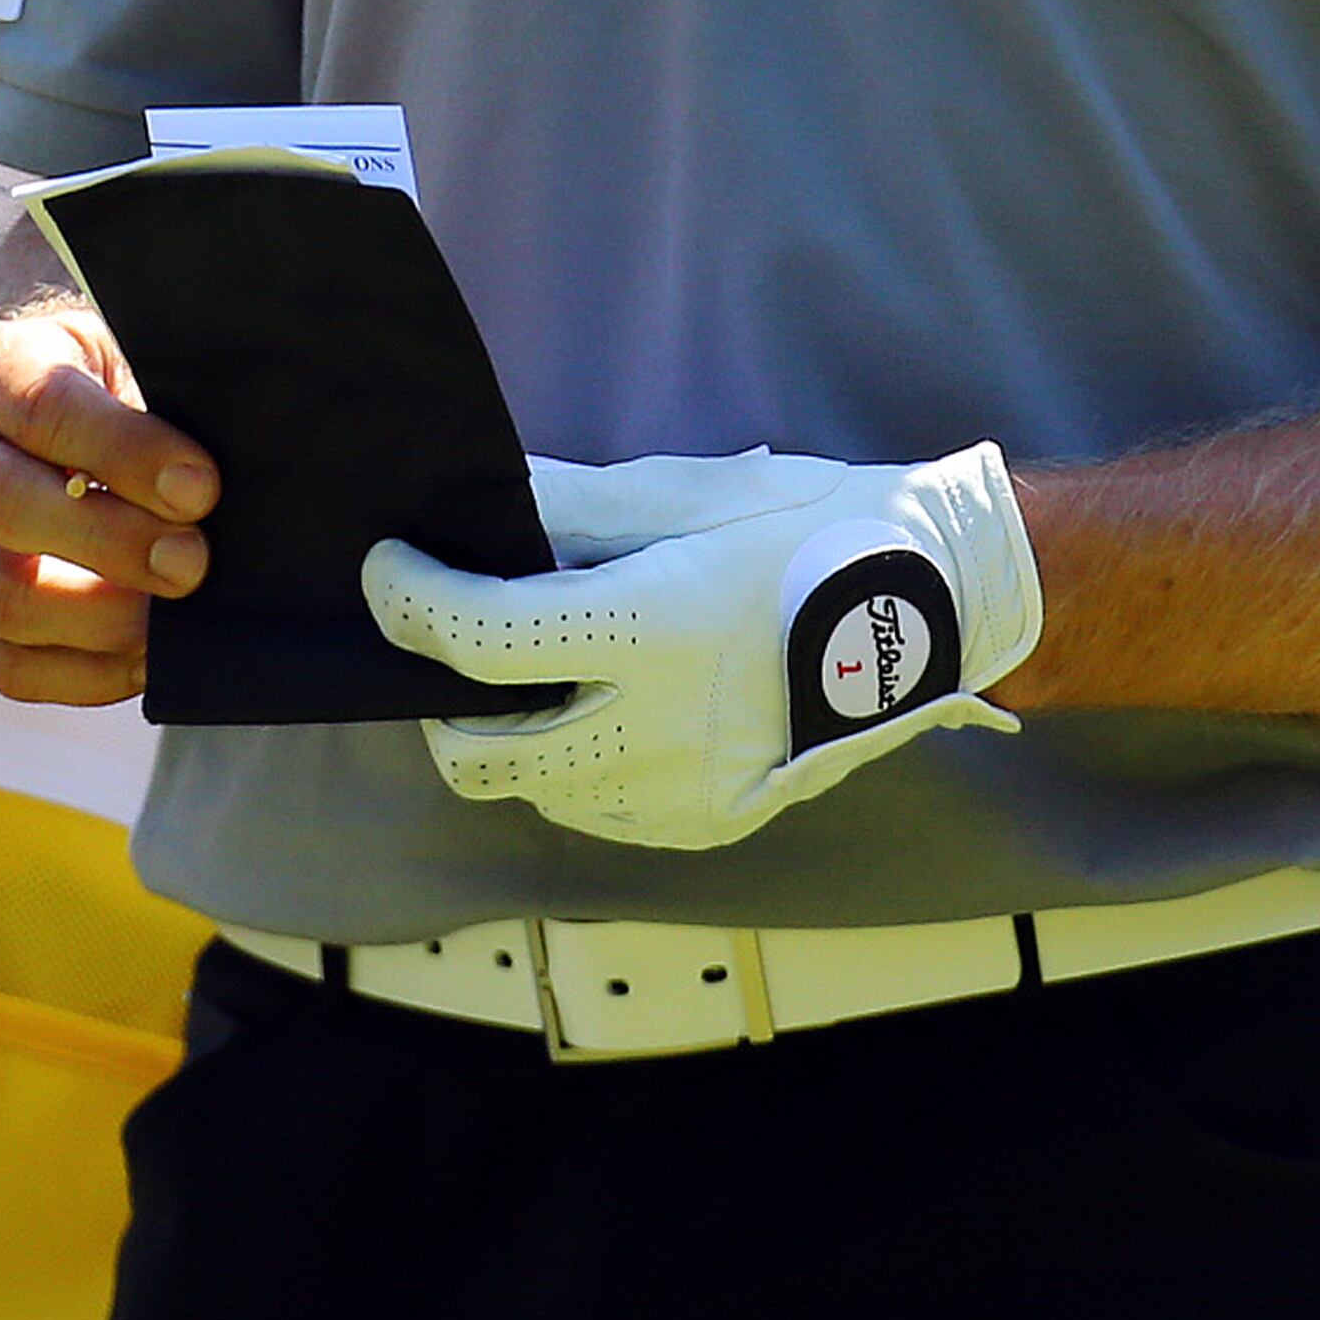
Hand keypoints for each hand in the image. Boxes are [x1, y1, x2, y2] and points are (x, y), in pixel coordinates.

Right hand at [0, 299, 218, 706]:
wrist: (69, 433)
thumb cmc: (114, 397)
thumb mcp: (133, 364)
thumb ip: (159, 408)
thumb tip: (197, 487)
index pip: (41, 407)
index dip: (124, 451)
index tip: (199, 486)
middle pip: (1, 503)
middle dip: (110, 540)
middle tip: (191, 561)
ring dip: (98, 617)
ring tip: (169, 617)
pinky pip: (5, 668)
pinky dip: (85, 673)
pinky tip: (144, 656)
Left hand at [362, 442, 1043, 849]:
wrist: (933, 611)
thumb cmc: (809, 528)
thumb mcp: (686, 493)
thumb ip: (569, 506)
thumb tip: (481, 498)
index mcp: (651, 628)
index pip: (480, 638)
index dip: (409, 600)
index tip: (386, 566)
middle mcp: (659, 729)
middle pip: (478, 755)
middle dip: (440, 699)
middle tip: (458, 642)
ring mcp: (683, 794)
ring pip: (535, 791)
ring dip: (513, 737)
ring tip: (545, 674)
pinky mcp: (709, 826)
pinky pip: (600, 814)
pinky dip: (580, 770)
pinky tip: (612, 714)